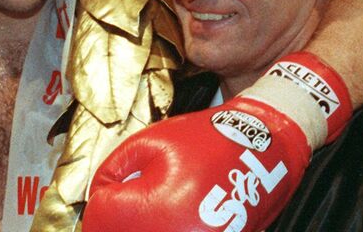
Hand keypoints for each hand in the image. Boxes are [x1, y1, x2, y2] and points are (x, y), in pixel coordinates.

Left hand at [85, 94, 310, 231]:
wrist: (262, 147)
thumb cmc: (209, 138)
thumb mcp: (150, 140)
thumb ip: (115, 168)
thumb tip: (101, 192)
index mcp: (151, 210)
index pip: (100, 216)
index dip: (101, 193)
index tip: (110, 184)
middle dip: (116, 216)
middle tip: (123, 196)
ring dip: (137, 225)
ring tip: (149, 204)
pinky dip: (163, 227)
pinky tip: (169, 213)